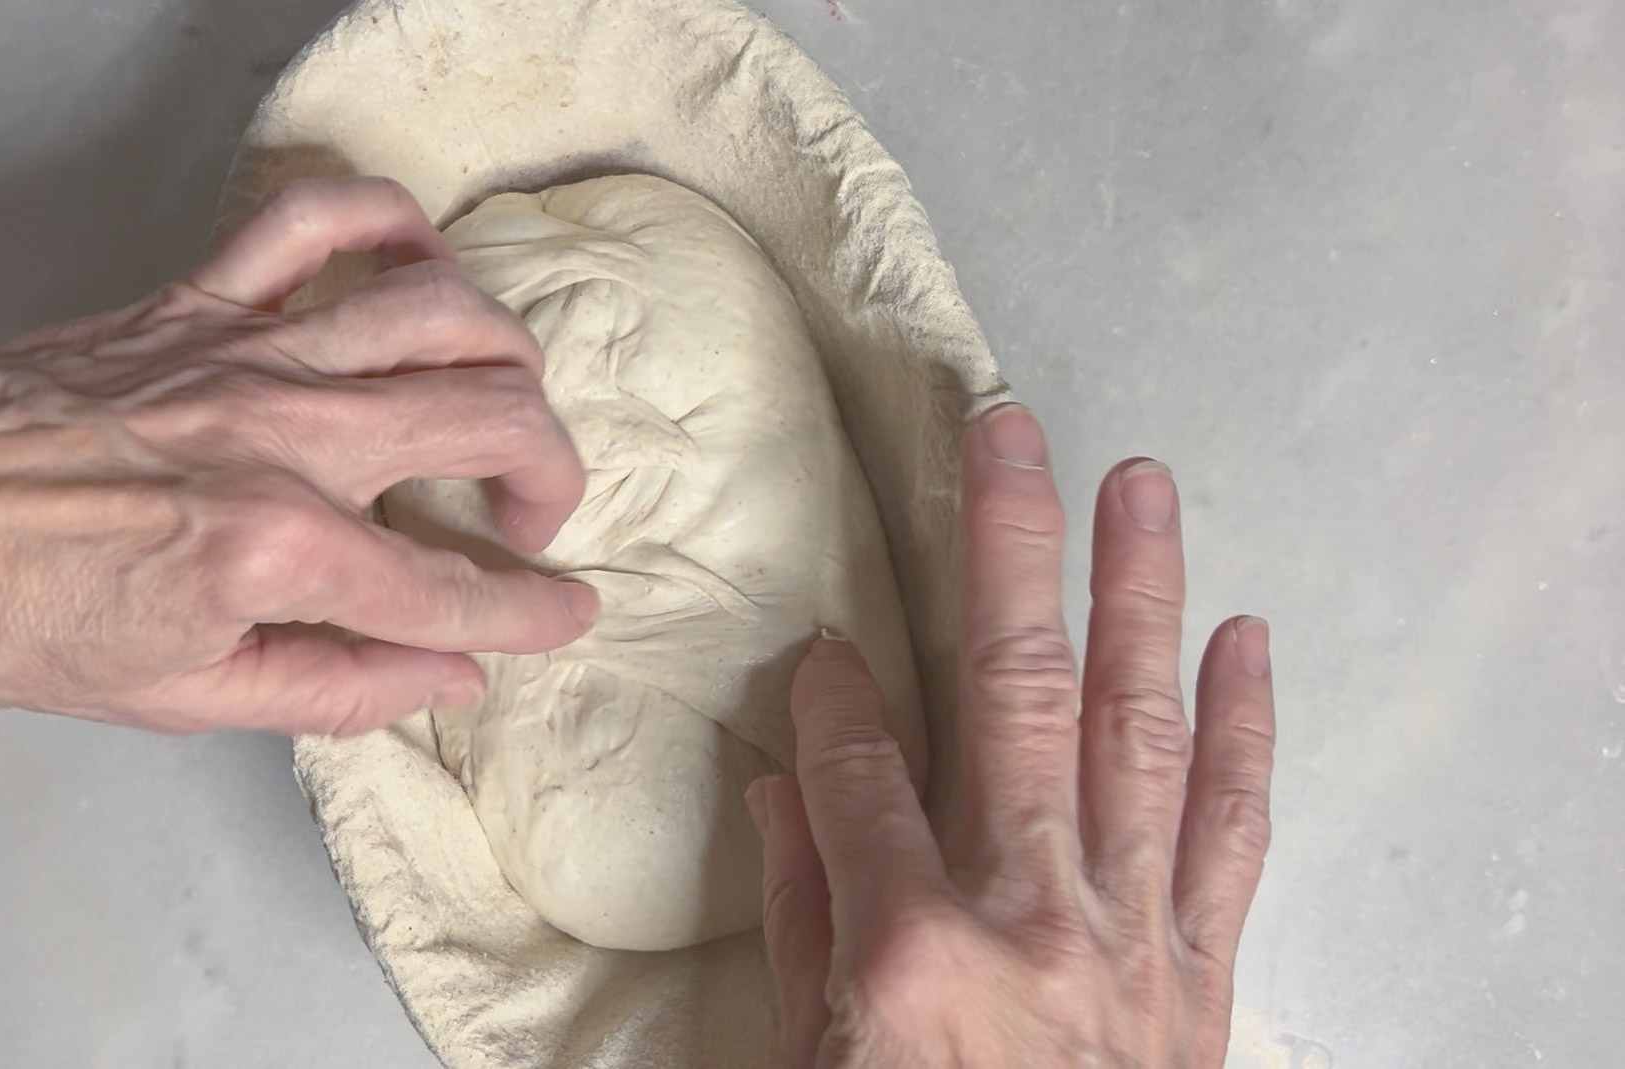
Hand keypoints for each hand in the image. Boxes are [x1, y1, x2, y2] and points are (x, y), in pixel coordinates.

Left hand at [0, 178, 598, 733]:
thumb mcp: (176, 697)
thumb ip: (334, 688)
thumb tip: (445, 677)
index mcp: (277, 551)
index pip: (453, 587)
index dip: (532, 610)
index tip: (568, 613)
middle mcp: (280, 435)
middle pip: (490, 419)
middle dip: (551, 476)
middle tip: (532, 519)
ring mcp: (241, 350)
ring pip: (439, 312)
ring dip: (505, 357)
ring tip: (502, 403)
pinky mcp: (194, 298)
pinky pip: (316, 218)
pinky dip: (389, 221)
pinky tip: (416, 265)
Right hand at [749, 403, 1275, 1066]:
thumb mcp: (802, 1065)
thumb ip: (802, 922)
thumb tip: (788, 788)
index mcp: (907, 954)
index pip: (855, 767)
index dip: (828, 694)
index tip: (821, 651)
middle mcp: (1029, 921)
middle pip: (1017, 694)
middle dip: (1008, 549)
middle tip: (1010, 432)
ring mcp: (1129, 941)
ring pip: (1139, 729)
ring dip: (1142, 595)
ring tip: (1143, 485)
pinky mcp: (1200, 976)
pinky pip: (1231, 831)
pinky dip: (1242, 731)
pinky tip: (1247, 637)